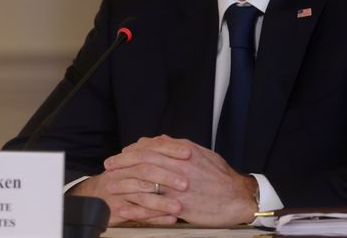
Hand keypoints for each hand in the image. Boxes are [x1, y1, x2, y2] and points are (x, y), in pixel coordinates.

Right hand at [69, 142, 189, 224]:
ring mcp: (119, 192)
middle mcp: (123, 173)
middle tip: (185, 183)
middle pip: (145, 171)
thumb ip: (156, 153)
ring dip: (162, 202)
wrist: (95, 196)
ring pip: (142, 196)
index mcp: (130, 158)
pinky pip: (138, 215)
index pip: (150, 149)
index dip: (170, 150)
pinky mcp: (117, 210)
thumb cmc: (122, 179)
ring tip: (180, 206)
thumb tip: (183, 145)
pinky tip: (170, 219)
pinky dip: (156, 217)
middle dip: (166, 177)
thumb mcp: (137, 162)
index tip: (188, 153)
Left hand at [104, 135, 257, 225]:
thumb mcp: (203, 155)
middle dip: (123, 162)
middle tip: (109, 165)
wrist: (238, 197)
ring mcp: (178, 183)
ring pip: (144, 179)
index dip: (134, 149)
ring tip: (111, 184)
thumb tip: (165, 140)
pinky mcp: (179, 203)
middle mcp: (179, 164)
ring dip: (124, 181)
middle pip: (143, 159)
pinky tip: (124, 206)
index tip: (122, 153)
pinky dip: (135, 203)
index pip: (152, 145)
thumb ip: (182, 148)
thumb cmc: (222, 177)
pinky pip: (152, 202)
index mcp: (185, 150)